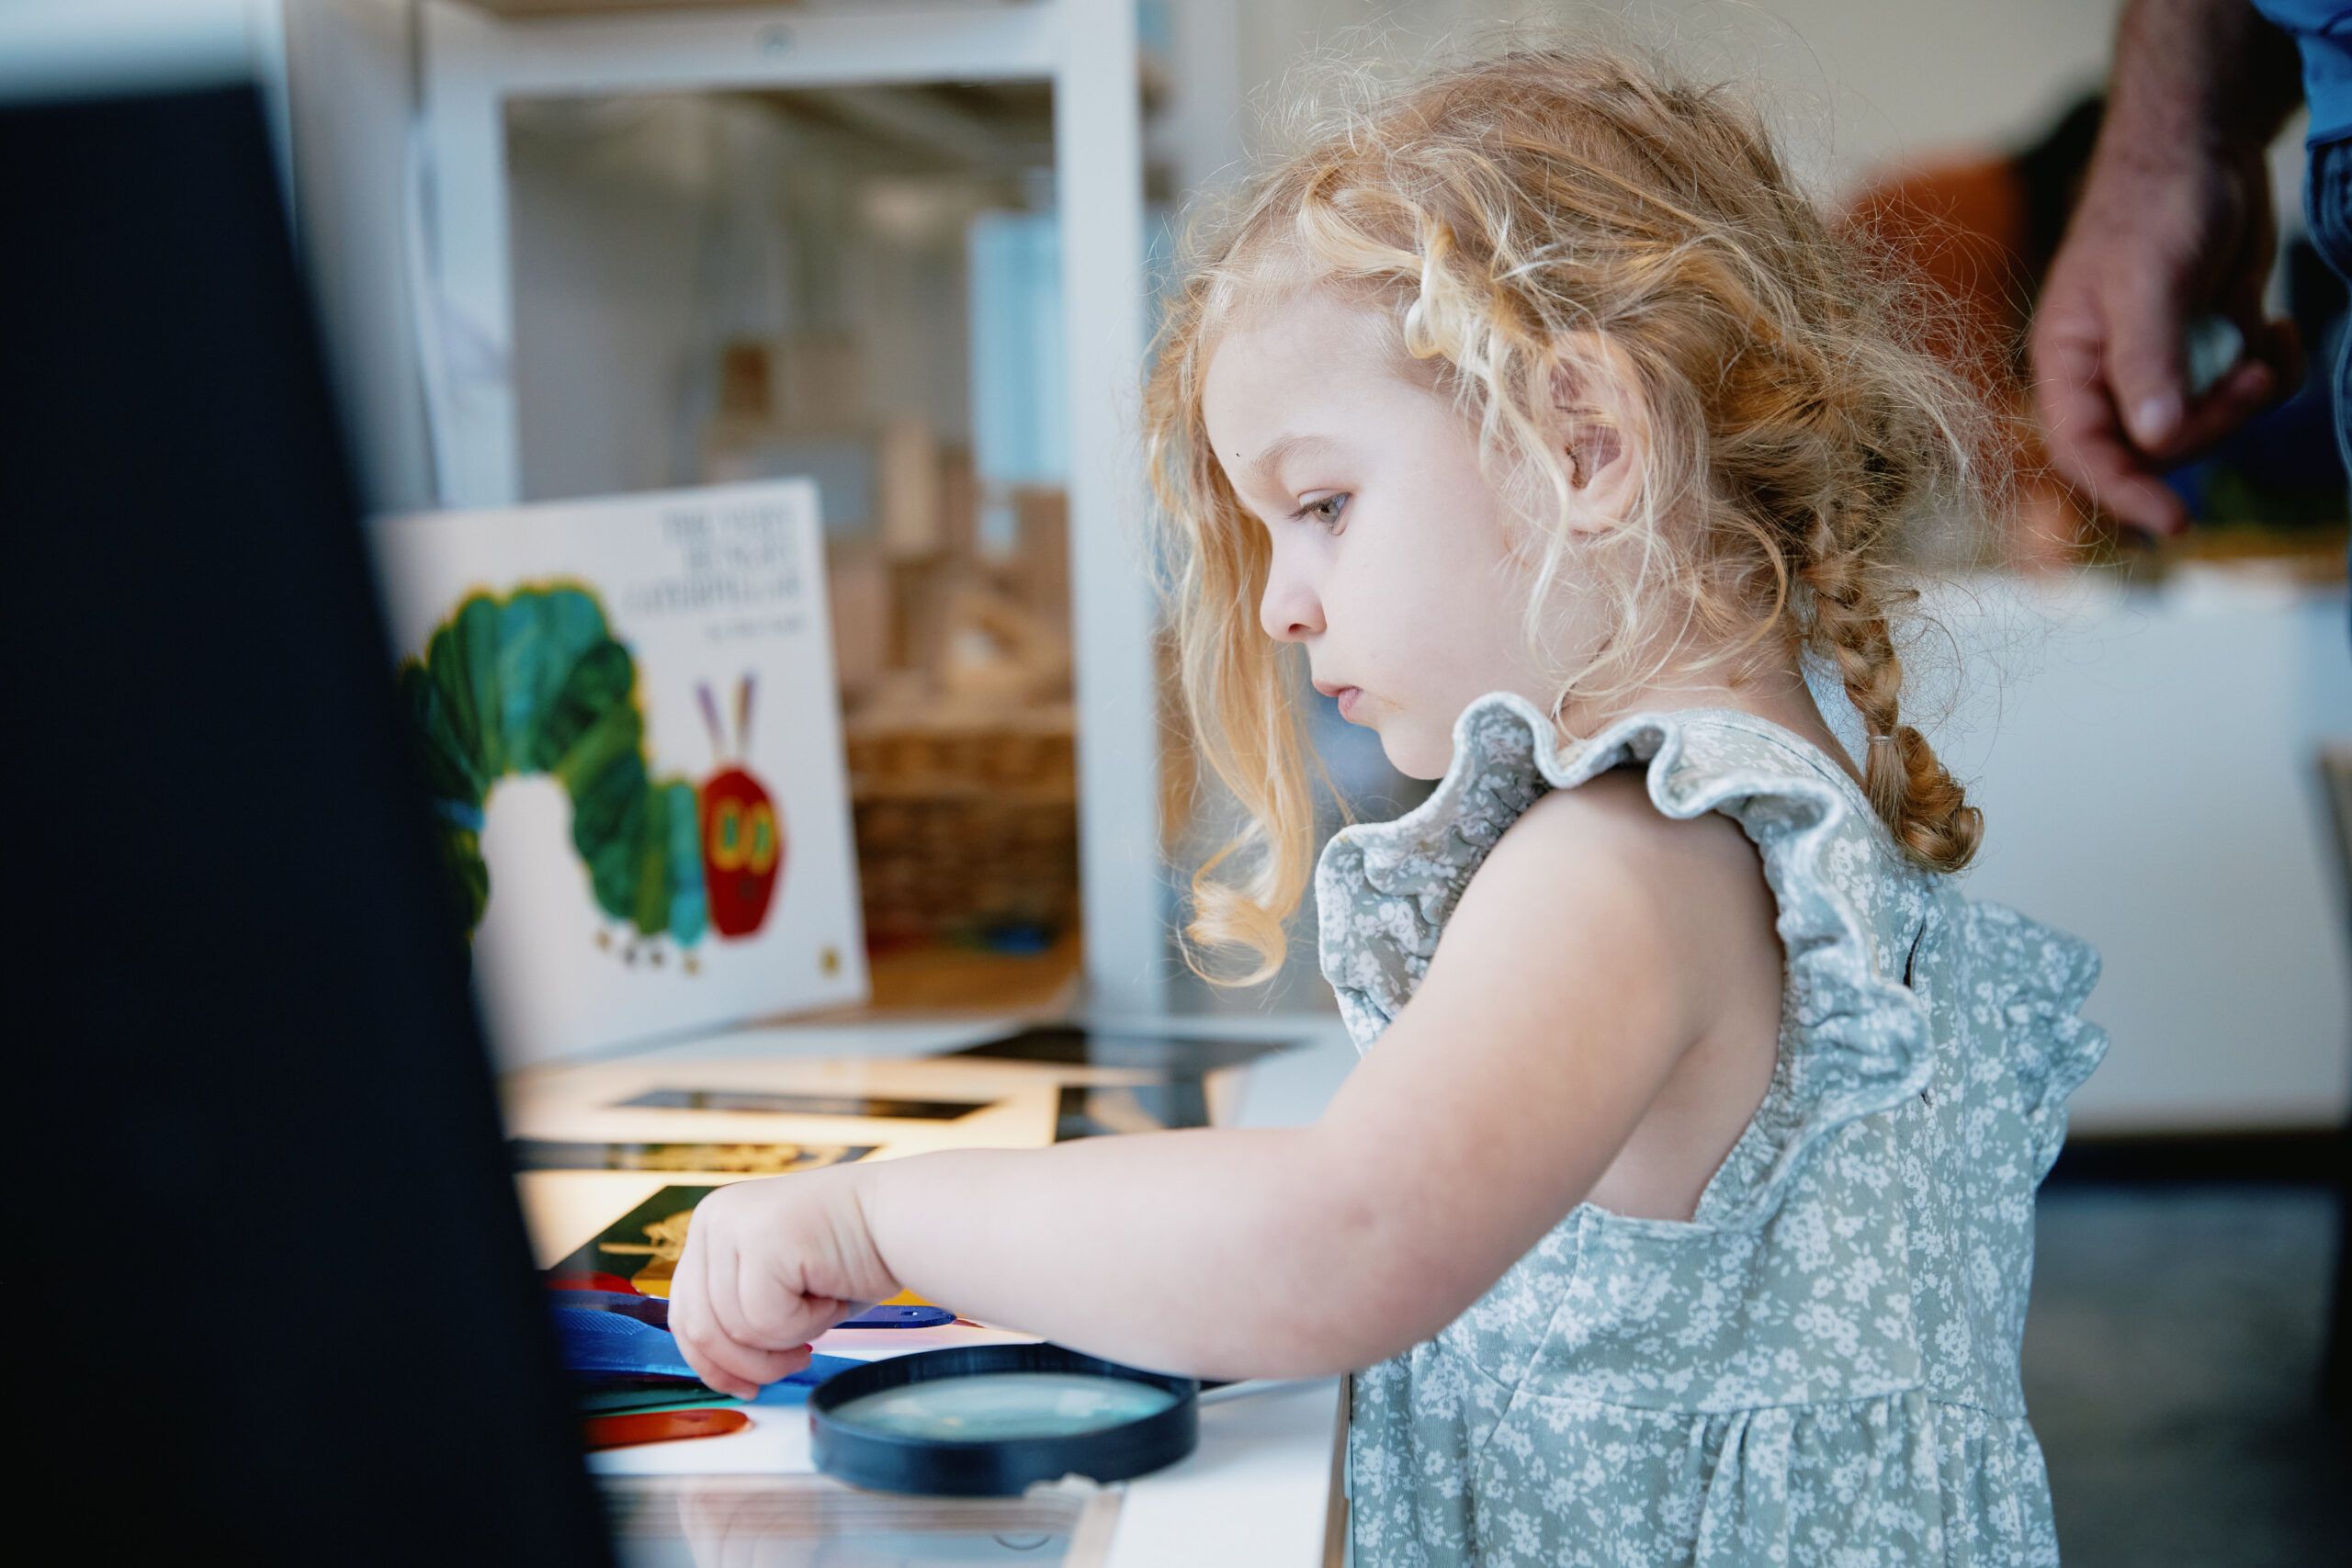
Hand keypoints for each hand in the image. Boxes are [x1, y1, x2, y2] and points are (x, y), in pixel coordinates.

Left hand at [668, 1167, 896, 1398]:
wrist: (904, 1219)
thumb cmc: (852, 1254)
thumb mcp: (777, 1281)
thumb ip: (738, 1308)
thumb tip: (714, 1365)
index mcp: (712, 1224)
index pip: (685, 1311)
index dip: (711, 1361)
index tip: (744, 1384)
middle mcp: (714, 1217)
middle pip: (700, 1326)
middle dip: (748, 1362)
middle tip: (796, 1362)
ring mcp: (735, 1224)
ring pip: (734, 1329)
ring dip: (787, 1339)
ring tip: (823, 1310)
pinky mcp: (764, 1239)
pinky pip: (766, 1321)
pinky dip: (805, 1324)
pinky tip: (830, 1294)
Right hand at [2030, 135, 2299, 535]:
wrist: (2203, 145)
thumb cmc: (2155, 204)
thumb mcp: (2148, 280)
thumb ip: (2147, 361)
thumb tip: (2152, 440)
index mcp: (2068, 363)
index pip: (2082, 451)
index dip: (2123, 492)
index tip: (2176, 521)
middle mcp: (2106, 375)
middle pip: (2153, 448)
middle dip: (2212, 423)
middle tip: (2252, 375)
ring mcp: (2157, 365)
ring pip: (2200, 428)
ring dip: (2246, 400)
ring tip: (2268, 346)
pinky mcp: (2205, 350)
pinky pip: (2240, 396)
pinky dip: (2273, 373)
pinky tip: (2276, 328)